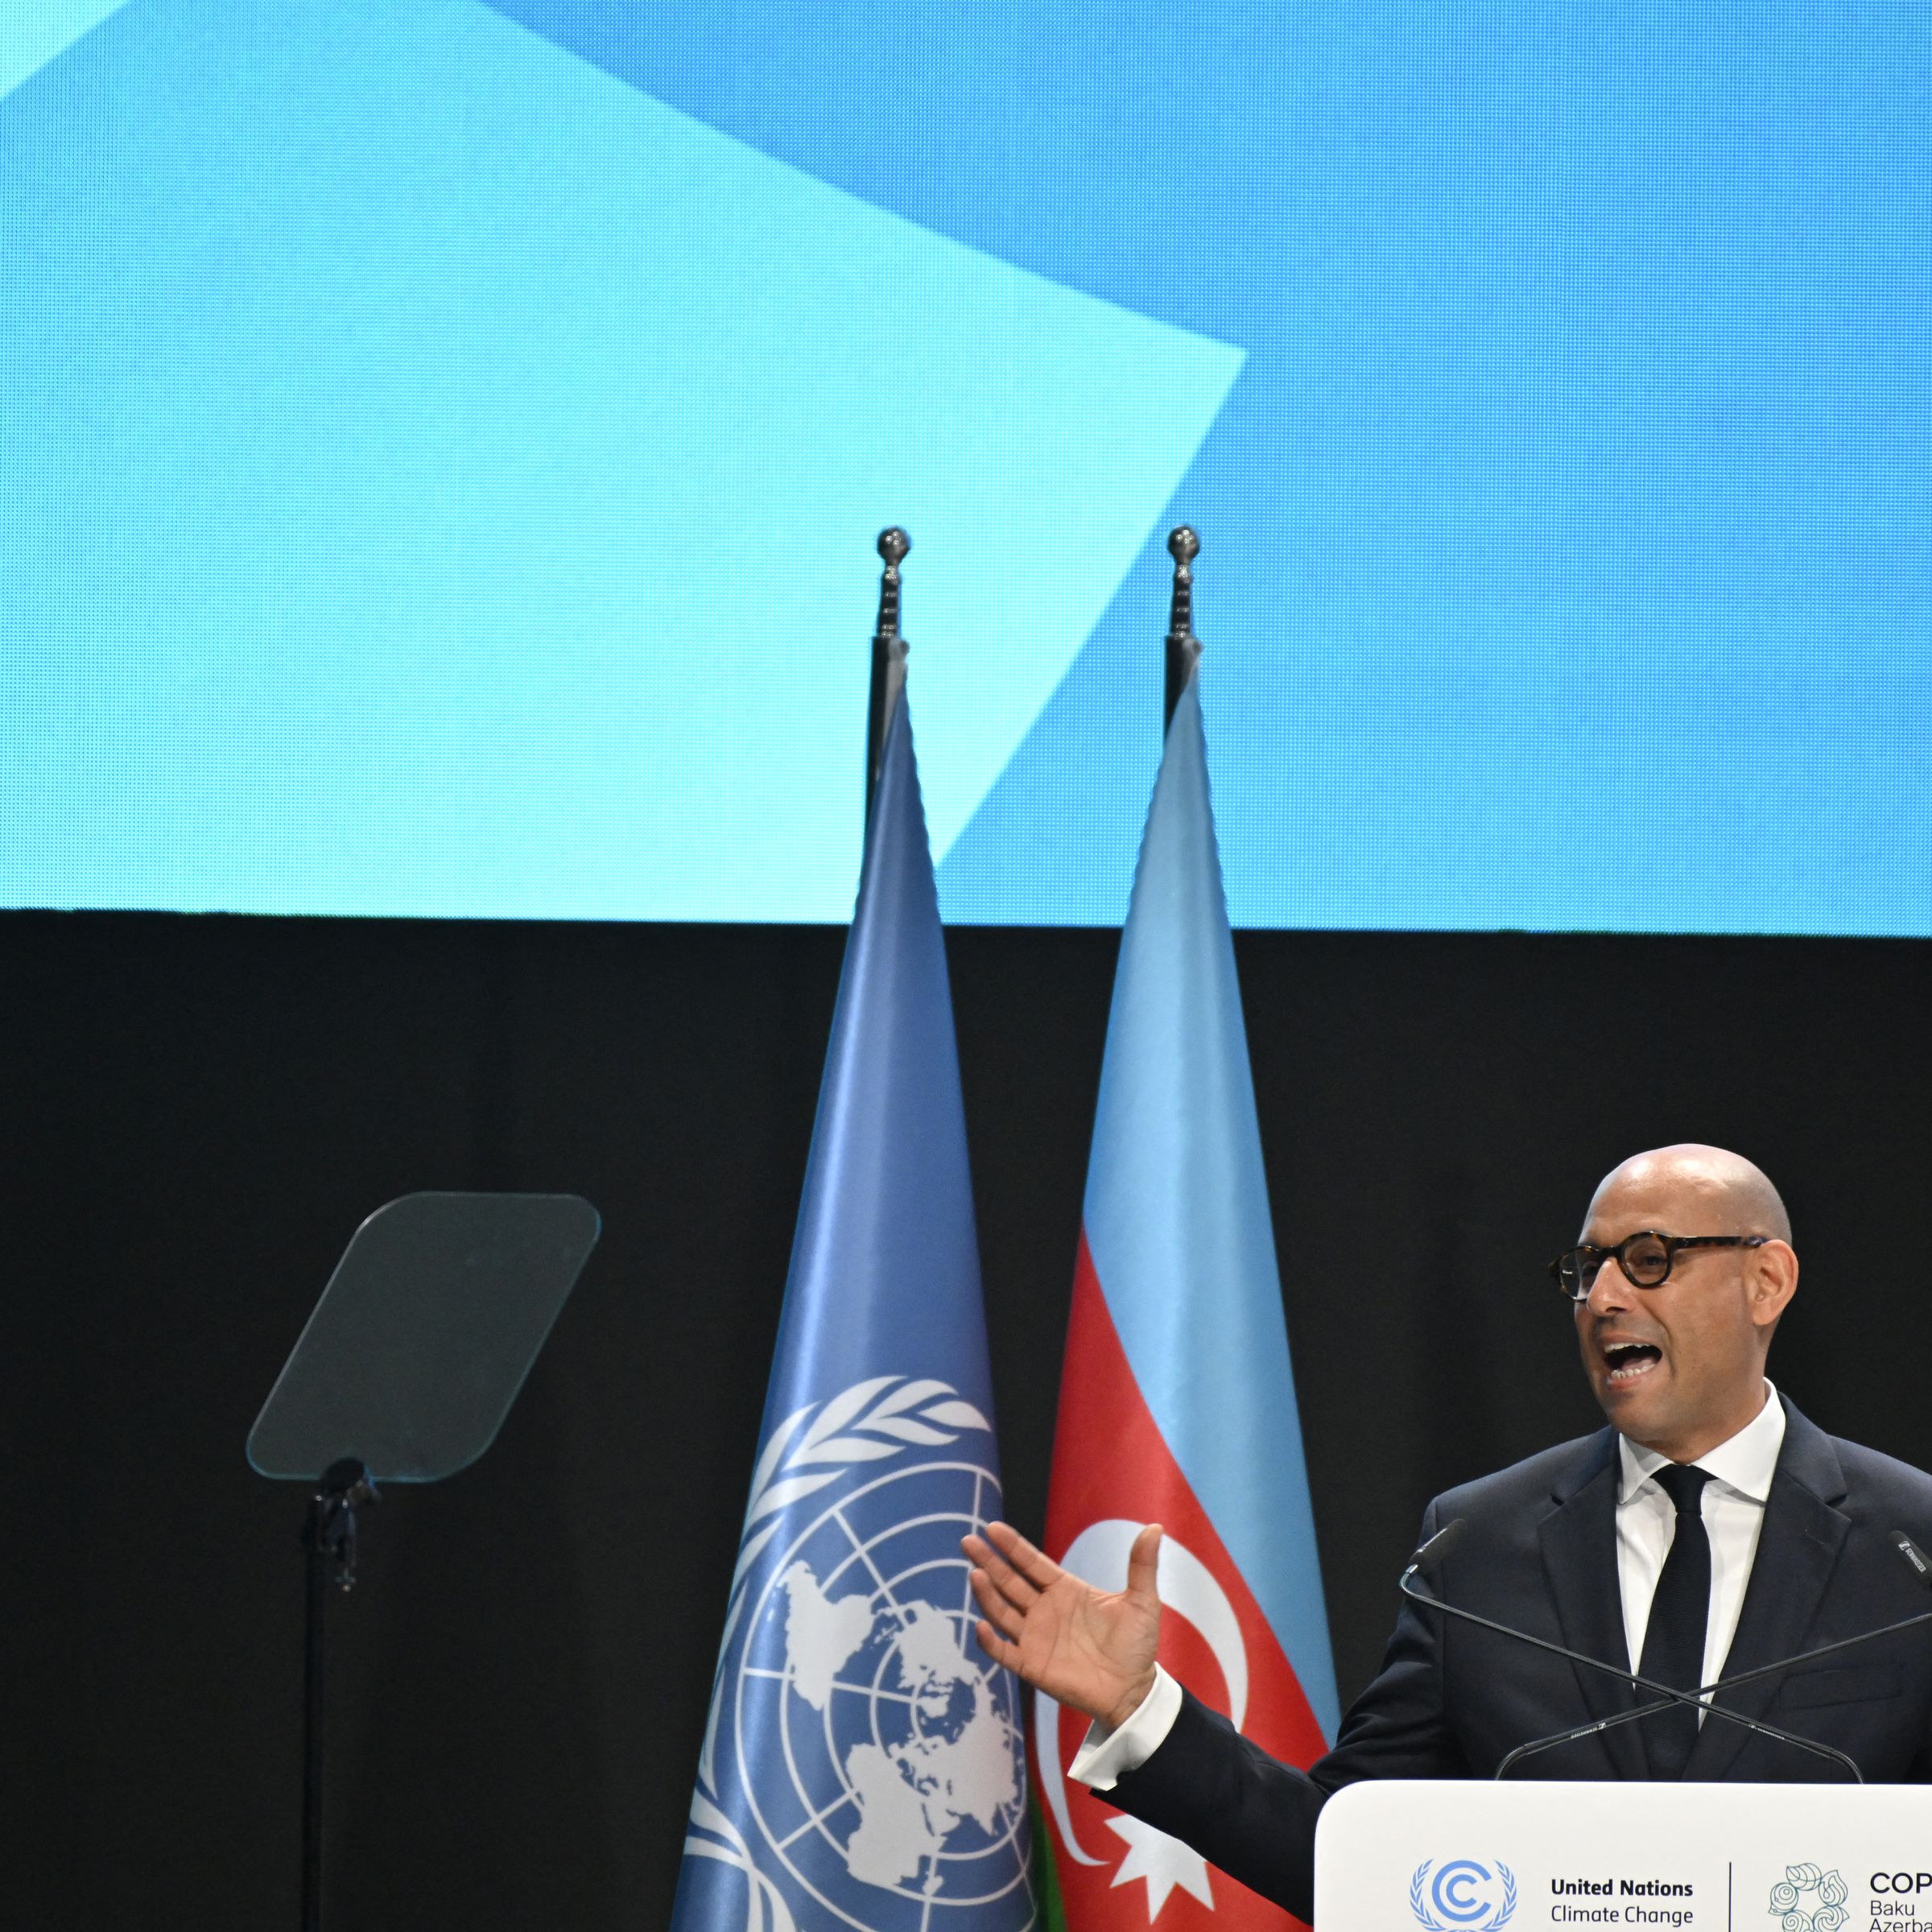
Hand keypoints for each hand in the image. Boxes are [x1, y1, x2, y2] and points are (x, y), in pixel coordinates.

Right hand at [962, 1519, 1162, 1732]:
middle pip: (1009, 1582)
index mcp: (1065, 1590)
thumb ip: (1142, 1565)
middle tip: (968, 1542)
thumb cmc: (1137, 1646)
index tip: (992, 1529)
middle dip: (988, 1562)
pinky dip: (989, 1641)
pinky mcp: (1032, 1666)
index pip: (1032, 1563)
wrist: (1134, 1691)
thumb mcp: (1143, 1601)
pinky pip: (1004, 1652)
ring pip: (1002, 1612)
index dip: (1012, 1546)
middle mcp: (1045, 1610)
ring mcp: (1036, 1638)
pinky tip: (980, 1625)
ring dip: (986, 1595)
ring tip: (974, 1574)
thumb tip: (1155, 1526)